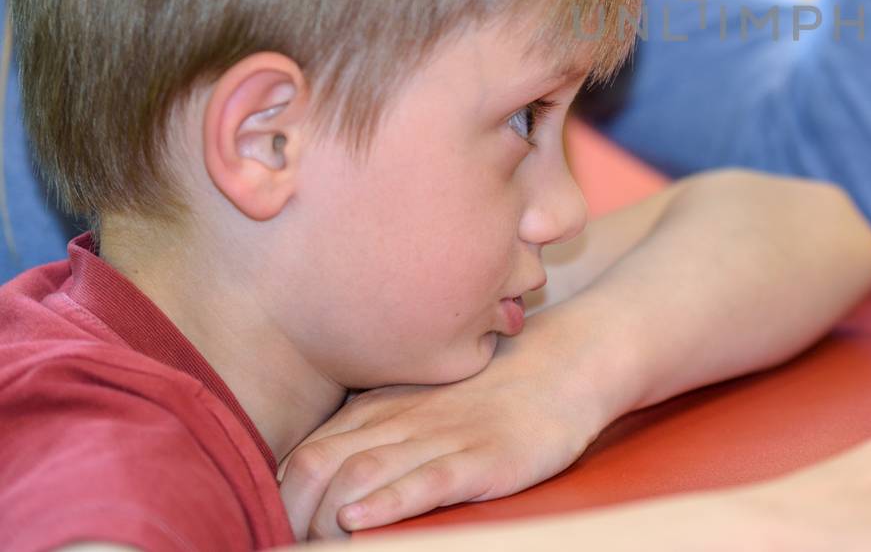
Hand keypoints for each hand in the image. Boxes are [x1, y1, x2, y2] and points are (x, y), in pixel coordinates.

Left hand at [276, 325, 610, 539]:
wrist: (564, 364)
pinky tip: (363, 521)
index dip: (280, 504)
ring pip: (359, 474)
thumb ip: (370, 437)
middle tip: (296, 549)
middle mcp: (398, 421)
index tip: (281, 536)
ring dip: (327, 520)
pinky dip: (387, 502)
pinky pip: (425, 479)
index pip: (301, 458)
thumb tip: (316, 481)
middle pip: (315, 469)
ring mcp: (440, 437)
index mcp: (376, 411)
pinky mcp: (482, 456)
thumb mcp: (417, 406)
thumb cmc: (488, 395)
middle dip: (294, 520)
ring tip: (321, 547)